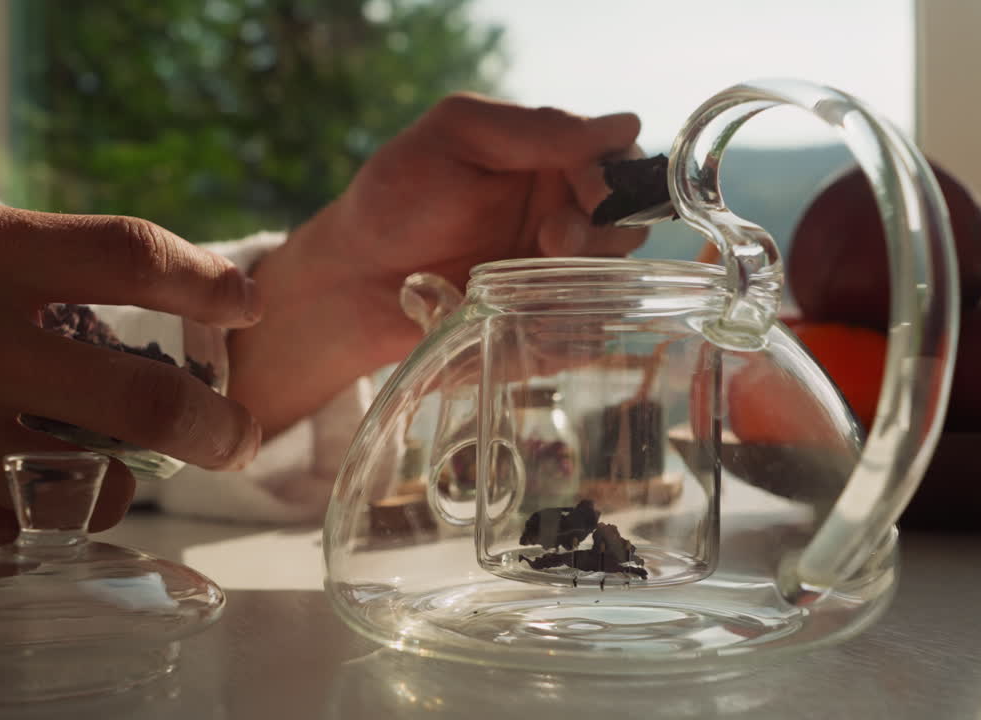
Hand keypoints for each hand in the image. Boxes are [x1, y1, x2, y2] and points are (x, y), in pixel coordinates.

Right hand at [0, 191, 264, 567]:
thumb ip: (27, 261)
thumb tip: (155, 289)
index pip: (130, 254)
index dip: (207, 281)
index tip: (241, 302)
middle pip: (148, 403)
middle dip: (218, 429)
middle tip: (239, 436)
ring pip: (91, 489)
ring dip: (115, 482)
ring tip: (103, 468)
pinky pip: (14, 537)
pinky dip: (25, 519)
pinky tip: (2, 494)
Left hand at [227, 93, 646, 435]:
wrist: (352, 282)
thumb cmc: (395, 197)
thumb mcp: (457, 135)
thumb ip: (534, 127)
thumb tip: (626, 122)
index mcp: (552, 163)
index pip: (621, 161)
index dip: (617, 177)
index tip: (591, 193)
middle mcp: (565, 219)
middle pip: (628, 226)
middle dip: (602, 232)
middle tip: (552, 239)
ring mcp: (555, 278)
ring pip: (614, 282)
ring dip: (585, 281)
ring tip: (529, 277)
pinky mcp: (543, 330)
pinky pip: (582, 338)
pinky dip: (566, 333)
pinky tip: (525, 323)